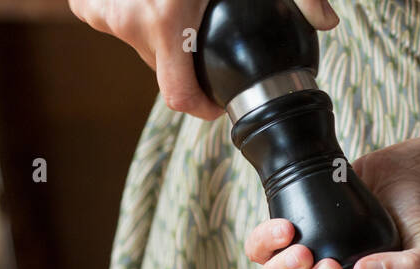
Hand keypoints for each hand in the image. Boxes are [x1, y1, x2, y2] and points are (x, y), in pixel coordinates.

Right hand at [68, 0, 339, 119]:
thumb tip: (330, 23)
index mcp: (164, 22)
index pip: (180, 97)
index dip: (204, 107)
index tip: (222, 101)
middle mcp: (128, 21)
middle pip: (165, 71)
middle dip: (189, 64)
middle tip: (207, 36)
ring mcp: (104, 10)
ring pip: (141, 47)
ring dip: (163, 40)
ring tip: (182, 11)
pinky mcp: (89, 2)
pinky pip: (113, 22)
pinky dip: (133, 17)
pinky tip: (154, 1)